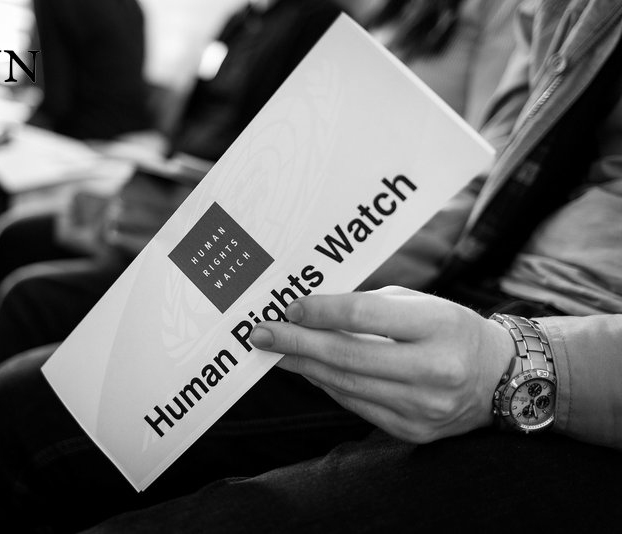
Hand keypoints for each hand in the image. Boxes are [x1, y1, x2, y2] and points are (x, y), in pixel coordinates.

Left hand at [249, 286, 514, 443]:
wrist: (501, 377)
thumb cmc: (451, 329)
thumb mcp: (422, 303)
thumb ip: (370, 306)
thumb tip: (311, 312)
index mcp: (440, 326)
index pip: (366, 316)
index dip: (322, 312)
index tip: (291, 307)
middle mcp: (435, 369)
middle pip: (349, 356)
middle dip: (297, 344)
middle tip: (262, 334)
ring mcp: (425, 406)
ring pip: (347, 385)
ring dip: (305, 368)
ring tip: (277, 352)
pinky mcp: (414, 431)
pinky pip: (357, 406)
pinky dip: (329, 387)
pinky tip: (309, 371)